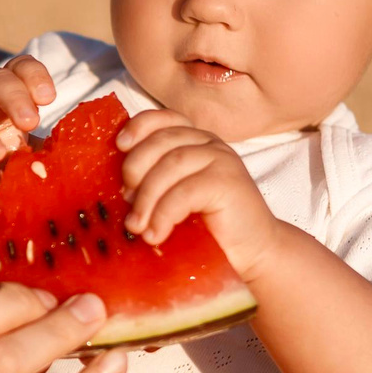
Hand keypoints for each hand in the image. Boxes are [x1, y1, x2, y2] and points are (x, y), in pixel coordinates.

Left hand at [114, 109, 288, 278]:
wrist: (251, 253)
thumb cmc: (209, 228)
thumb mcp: (176, 197)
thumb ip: (155, 181)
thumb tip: (121, 187)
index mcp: (194, 141)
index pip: (164, 119)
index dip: (139, 126)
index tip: (120, 145)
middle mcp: (209, 143)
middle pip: (161, 141)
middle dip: (136, 170)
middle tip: (127, 203)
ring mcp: (221, 159)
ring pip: (170, 165)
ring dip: (146, 198)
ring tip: (137, 227)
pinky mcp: (228, 182)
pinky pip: (185, 191)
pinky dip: (164, 214)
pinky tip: (157, 234)